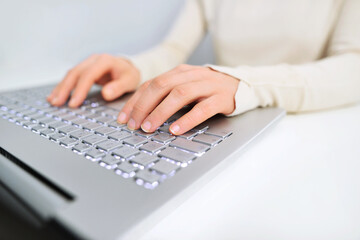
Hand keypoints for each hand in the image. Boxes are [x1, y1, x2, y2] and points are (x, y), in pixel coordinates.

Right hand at [47, 54, 139, 106]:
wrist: (129, 67)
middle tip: (57, 103)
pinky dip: (63, 86)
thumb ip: (119, 87)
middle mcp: (94, 60)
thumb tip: (106, 94)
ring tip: (52, 101)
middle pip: (75, 73)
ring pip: (70, 74)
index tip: (74, 104)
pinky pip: (71, 77)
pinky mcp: (84, 69)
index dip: (80, 90)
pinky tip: (54, 95)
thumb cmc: (129, 75)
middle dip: (65, 89)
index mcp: (105, 61)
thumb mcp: (130, 81)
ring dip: (60, 88)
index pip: (89, 75)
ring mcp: (88, 63)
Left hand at [118, 64, 238, 134]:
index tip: (123, 118)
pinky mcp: (221, 98)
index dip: (135, 101)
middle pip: (161, 86)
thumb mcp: (185, 86)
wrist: (239, 85)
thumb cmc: (206, 89)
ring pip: (179, 95)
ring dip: (161, 112)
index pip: (151, 84)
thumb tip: (140, 113)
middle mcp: (191, 75)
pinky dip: (187, 119)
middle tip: (134, 125)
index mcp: (179, 72)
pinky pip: (202, 109)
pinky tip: (176, 130)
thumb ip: (166, 95)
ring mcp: (207, 85)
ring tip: (149, 128)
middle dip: (144, 106)